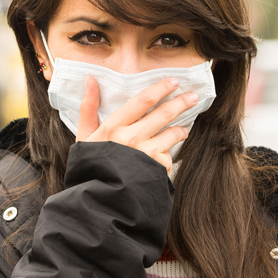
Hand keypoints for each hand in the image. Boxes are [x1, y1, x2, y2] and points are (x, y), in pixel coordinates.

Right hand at [76, 76, 198, 172]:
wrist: (99, 198)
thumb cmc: (91, 165)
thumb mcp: (85, 135)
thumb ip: (88, 107)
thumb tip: (90, 79)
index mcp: (113, 127)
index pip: (143, 101)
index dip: (161, 88)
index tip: (174, 82)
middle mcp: (132, 138)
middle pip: (164, 114)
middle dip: (181, 103)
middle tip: (192, 97)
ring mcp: (146, 154)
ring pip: (172, 133)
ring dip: (181, 129)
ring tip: (183, 129)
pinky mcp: (156, 169)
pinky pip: (169, 157)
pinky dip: (168, 155)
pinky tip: (164, 156)